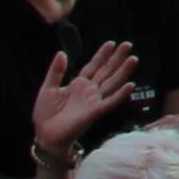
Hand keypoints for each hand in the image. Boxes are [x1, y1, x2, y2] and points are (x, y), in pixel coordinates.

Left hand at [28, 43, 144, 166]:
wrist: (45, 135)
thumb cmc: (45, 114)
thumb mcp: (48, 88)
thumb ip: (56, 71)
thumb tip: (62, 53)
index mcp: (78, 84)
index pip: (93, 66)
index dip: (102, 55)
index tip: (112, 43)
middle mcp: (89, 91)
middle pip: (106, 71)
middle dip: (117, 58)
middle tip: (128, 44)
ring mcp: (94, 101)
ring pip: (112, 83)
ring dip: (123, 72)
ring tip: (133, 59)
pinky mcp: (95, 112)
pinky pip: (111, 102)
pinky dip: (121, 94)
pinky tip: (130, 85)